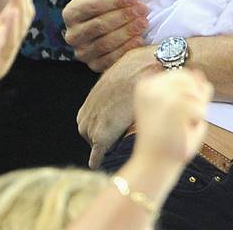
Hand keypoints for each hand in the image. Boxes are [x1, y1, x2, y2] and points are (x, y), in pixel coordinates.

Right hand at [63, 0, 150, 71]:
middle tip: (142, 10)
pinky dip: (126, 49)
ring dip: (127, 32)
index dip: (114, 1)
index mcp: (71, 13)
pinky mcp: (94, 65)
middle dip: (124, 16)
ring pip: (105, 43)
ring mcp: (82, 52)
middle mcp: (72, 35)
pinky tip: (139, 39)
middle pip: (99, 26)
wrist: (107, 26)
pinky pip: (110, 60)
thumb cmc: (107, 5)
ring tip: (143, 22)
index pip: (92, 6)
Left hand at [79, 47, 159, 167]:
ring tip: (116, 146)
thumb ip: (117, 82)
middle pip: (89, 132)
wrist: (145, 72)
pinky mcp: (103, 136)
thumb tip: (125, 80)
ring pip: (94, 142)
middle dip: (99, 134)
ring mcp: (93, 125)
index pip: (89, 118)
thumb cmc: (137, 67)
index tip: (110, 124)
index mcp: (91, 99)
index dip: (100, 122)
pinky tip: (95, 164)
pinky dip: (96, 159)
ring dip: (103, 144)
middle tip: (116, 136)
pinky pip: (97, 153)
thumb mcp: (121, 71)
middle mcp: (87, 113)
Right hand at [131, 69, 212, 169]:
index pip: (183, 75)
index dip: (189, 95)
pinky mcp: (174, 105)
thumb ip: (189, 90)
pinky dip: (197, 123)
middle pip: (192, 80)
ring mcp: (162, 93)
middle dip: (194, 101)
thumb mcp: (176, 108)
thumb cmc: (166, 140)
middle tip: (179, 123)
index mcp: (146, 84)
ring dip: (197, 113)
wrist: (153, 165)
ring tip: (179, 128)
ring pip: (198, 94)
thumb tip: (198, 72)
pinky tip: (182, 132)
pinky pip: (201, 108)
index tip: (173, 115)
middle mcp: (151, 84)